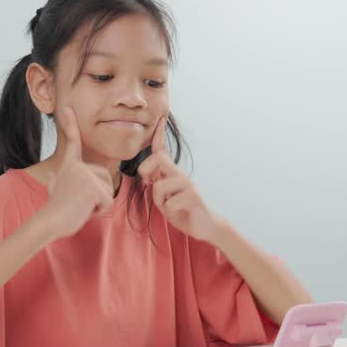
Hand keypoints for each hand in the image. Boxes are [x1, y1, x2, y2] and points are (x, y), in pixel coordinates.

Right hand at [39, 107, 114, 238]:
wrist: (49, 221)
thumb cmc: (54, 210)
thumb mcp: (54, 190)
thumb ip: (55, 181)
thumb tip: (52, 174)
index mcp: (69, 165)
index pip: (72, 142)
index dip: (70, 124)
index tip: (68, 108)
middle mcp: (78, 166)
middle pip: (106, 177)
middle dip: (99, 195)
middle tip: (80, 203)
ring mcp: (86, 175)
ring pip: (109, 191)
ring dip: (99, 205)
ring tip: (81, 207)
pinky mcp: (93, 187)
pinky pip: (109, 202)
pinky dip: (100, 211)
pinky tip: (85, 211)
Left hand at [137, 116, 225, 242]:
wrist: (202, 226)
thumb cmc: (180, 210)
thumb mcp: (162, 197)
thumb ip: (154, 184)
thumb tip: (146, 175)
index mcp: (171, 173)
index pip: (162, 151)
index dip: (160, 135)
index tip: (161, 119)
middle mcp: (179, 174)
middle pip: (157, 158)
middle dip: (145, 169)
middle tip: (147, 183)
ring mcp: (188, 184)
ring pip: (159, 187)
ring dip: (159, 200)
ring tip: (168, 205)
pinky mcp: (194, 196)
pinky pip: (170, 202)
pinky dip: (169, 210)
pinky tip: (179, 210)